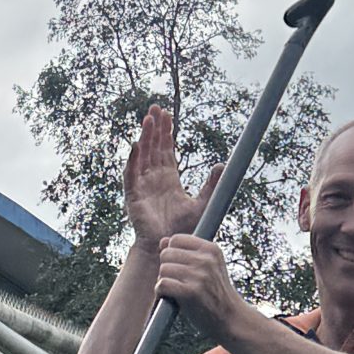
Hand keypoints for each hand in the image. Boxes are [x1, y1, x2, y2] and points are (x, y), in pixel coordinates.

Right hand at [124, 106, 218, 246]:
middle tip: (155, 108)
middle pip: (153, 147)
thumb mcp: (203, 203)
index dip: (166, 132)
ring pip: (142, 155)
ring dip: (144, 137)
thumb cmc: (183, 228)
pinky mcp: (133, 196)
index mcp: (169, 178)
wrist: (167, 245)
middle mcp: (154, 178)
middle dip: (154, 128)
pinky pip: (131, 175)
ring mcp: (142, 186)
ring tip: (148, 119)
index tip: (168, 114)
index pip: (166, 149)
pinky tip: (136, 146)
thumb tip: (222, 165)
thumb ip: (212, 185)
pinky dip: (133, 160)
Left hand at [156, 234, 244, 338]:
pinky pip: (163, 284)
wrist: (230, 318)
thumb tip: (162, 241)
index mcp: (211, 249)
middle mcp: (207, 260)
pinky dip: (161, 292)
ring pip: (163, 269)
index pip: (175, 239)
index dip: (172, 254)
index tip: (180, 268)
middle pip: (166, 254)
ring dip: (164, 281)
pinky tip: (170, 298)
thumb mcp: (207, 267)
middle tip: (178, 282)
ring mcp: (200, 276)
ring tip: (176, 291)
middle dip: (167, 268)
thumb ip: (185, 252)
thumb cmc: (214, 293)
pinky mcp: (191, 292)